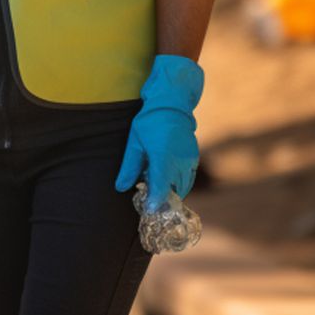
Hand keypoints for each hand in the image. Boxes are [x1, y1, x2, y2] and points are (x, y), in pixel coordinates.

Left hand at [114, 54, 204, 206]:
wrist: (172, 104)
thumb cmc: (149, 121)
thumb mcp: (134, 143)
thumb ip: (129, 167)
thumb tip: (121, 187)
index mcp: (163, 155)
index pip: (161, 185)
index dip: (156, 201)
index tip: (149, 211)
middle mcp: (180, 159)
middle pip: (174, 189)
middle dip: (164, 200)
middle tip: (150, 205)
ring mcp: (190, 158)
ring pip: (183, 185)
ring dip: (171, 192)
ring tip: (156, 193)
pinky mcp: (194, 157)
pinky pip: (188, 177)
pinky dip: (178, 183)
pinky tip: (166, 181)